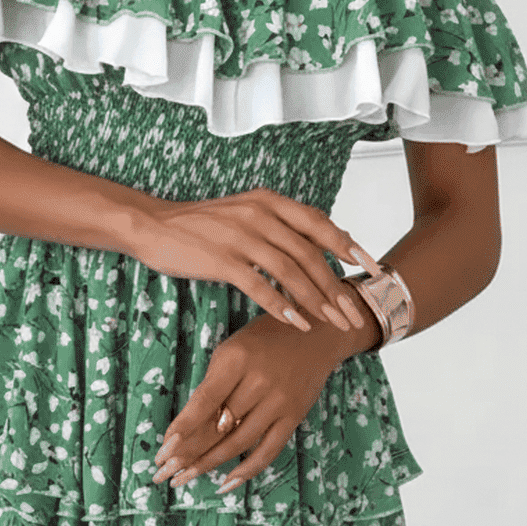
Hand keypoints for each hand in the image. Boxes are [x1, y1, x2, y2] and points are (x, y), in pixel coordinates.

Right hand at [132, 185, 376, 337]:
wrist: (154, 225)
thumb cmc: (202, 224)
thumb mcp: (246, 213)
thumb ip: (281, 225)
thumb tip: (321, 244)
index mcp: (269, 201)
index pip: (320, 223)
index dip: (349, 246)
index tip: (372, 269)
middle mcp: (260, 214)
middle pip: (310, 253)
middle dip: (336, 286)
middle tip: (353, 312)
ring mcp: (241, 236)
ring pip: (291, 271)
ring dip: (315, 300)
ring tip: (332, 323)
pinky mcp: (222, 259)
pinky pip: (260, 286)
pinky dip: (281, 306)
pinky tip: (296, 323)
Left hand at [150, 312, 360, 495]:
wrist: (316, 334)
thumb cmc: (264, 339)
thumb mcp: (232, 349)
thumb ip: (213, 383)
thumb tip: (188, 426)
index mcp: (237, 360)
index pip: (204, 401)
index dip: (182, 428)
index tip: (162, 450)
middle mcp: (259, 382)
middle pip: (218, 427)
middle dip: (188, 453)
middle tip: (163, 473)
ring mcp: (279, 402)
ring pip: (239, 443)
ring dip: (208, 464)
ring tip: (183, 479)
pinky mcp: (295, 416)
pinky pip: (269, 451)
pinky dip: (247, 471)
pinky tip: (225, 483)